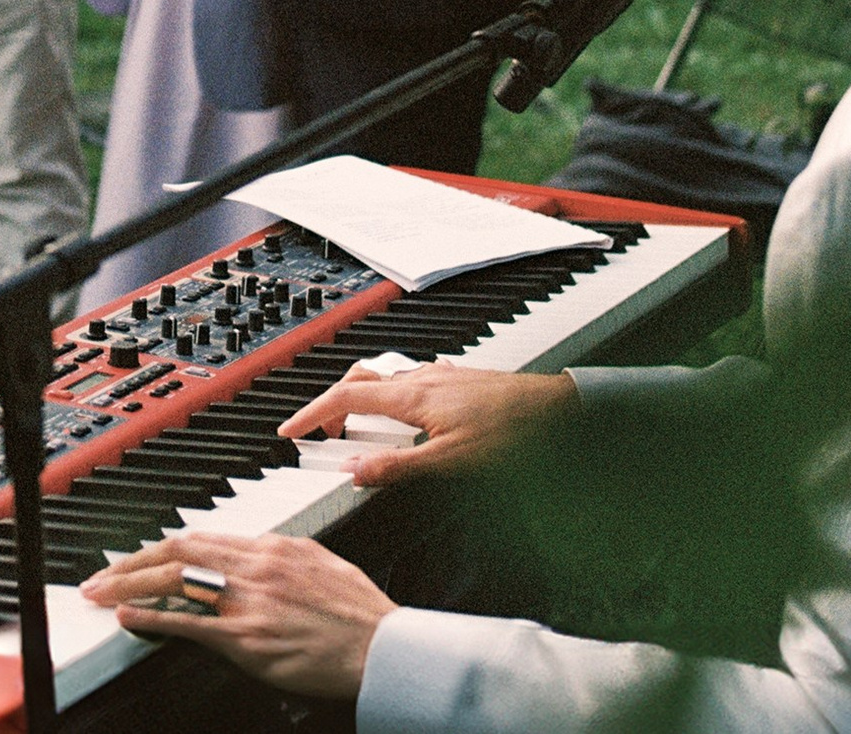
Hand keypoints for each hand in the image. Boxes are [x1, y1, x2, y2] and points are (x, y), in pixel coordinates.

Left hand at [81, 532, 395, 700]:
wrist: (385, 648)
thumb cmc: (360, 615)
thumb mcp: (321, 566)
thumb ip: (282, 558)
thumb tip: (255, 555)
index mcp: (272, 547)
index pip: (202, 539)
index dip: (163, 547)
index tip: (140, 556)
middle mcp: (255, 566)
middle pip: (178, 550)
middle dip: (133, 560)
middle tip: (103, 573)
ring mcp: (248, 601)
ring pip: (174, 579)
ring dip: (130, 584)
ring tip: (102, 592)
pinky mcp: (247, 637)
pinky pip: (188, 622)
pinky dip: (152, 617)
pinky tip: (129, 618)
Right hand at [277, 361, 576, 486]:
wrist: (561, 411)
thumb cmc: (514, 433)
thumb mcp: (451, 463)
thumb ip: (398, 468)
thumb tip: (353, 473)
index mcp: (411, 395)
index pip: (345, 400)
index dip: (312, 416)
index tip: (290, 431)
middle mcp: (422, 378)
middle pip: (358, 381)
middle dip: (331, 406)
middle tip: (321, 434)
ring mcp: (441, 378)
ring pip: (385, 380)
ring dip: (362, 402)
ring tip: (359, 431)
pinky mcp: (459, 383)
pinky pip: (410, 382)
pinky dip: (392, 399)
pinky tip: (407, 417)